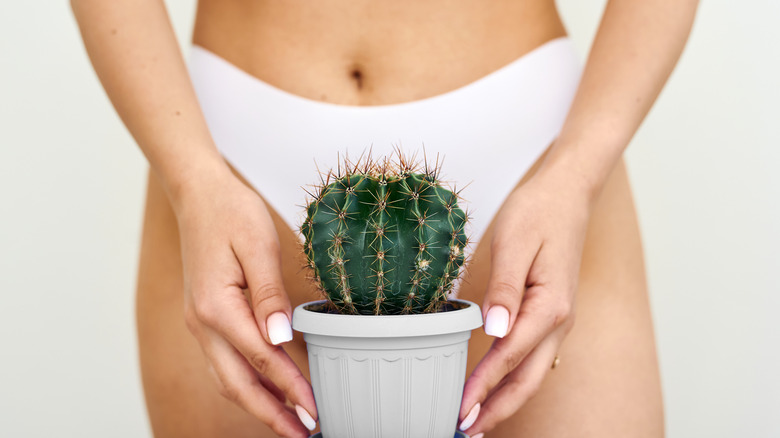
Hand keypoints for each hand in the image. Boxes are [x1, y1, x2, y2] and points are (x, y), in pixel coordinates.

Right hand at [173, 165, 317, 437]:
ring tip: (291, 422)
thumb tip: (282, 339)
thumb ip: (270, 295)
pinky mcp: (208, 319)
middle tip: (303, 433)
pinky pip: (226, 362)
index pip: (261, 359)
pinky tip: (271, 389)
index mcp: (216, 306)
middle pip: (237, 384)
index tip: (314, 410)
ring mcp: (201, 324)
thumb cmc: (230, 212)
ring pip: (229, 378)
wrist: (198, 194)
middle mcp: (203, 323)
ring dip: (260, 404)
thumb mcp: (257, 245)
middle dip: (271, 414)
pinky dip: (249, 383)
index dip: (290, 388)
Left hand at [457, 168, 591, 435]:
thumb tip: (494, 331)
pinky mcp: (550, 315)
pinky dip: (515, 379)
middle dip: (497, 408)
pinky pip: (534, 357)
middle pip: (527, 379)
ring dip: (506, 399)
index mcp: (549, 306)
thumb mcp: (514, 244)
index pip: (508, 357)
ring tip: (478, 418)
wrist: (567, 192)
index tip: (460, 409)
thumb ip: (504, 289)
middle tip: (467, 429)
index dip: (482, 387)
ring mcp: (558, 321)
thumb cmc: (538, 212)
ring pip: (533, 373)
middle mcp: (559, 321)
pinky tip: (499, 387)